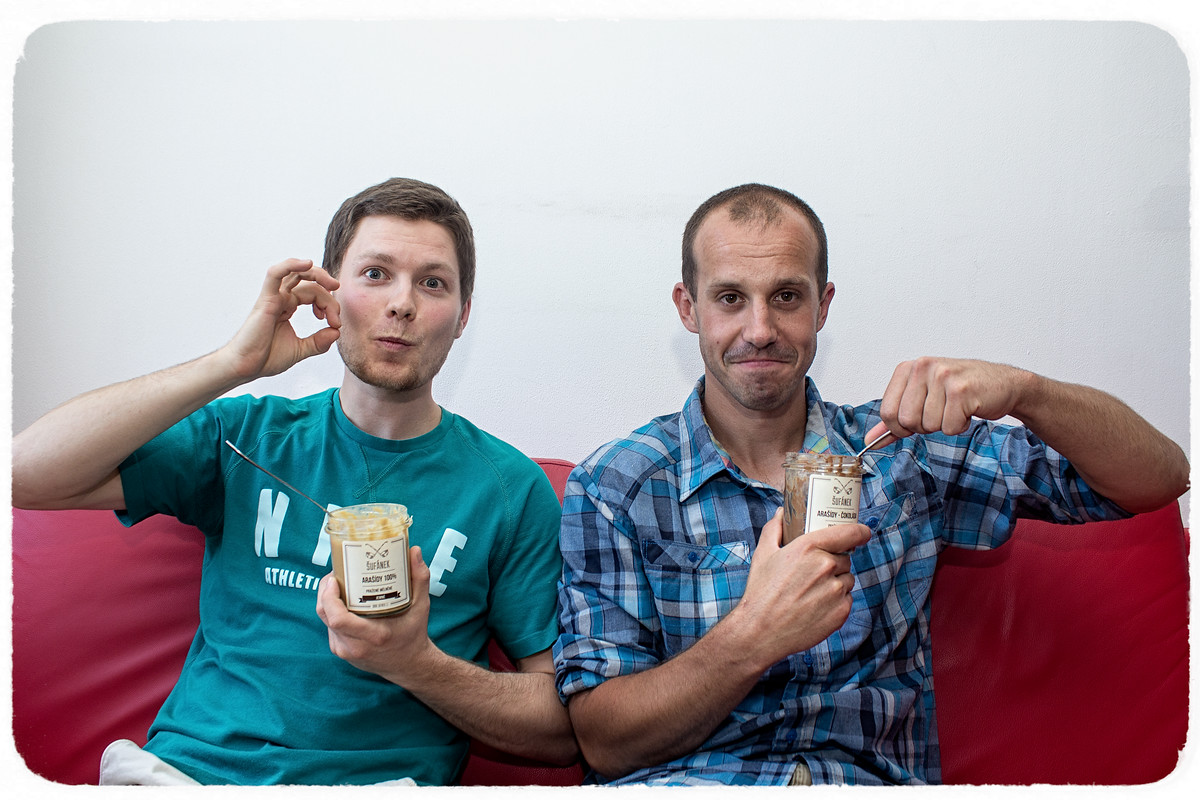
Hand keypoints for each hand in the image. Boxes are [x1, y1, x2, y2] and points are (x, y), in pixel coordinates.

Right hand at [220, 259, 341, 381]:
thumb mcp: (300, 350)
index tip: (335, 325)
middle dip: (329, 292)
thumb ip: (319, 342)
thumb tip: (336, 332)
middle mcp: (281, 298)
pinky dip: (291, 265)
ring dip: (318, 274)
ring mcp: (273, 297)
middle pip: (310, 282)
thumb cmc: (266, 358)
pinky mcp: (266, 300)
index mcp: (288, 306)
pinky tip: (308, 263)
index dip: (330, 305)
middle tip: (336, 313)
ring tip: (333, 285)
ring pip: (297, 273)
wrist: (245, 367)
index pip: (315, 294)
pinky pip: (275, 274)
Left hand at [316, 545, 436, 684]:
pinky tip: (339, 599)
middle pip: (326, 615)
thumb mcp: (422, 606)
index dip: (329, 597)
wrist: (409, 666)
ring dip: (326, 600)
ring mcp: (345, 651)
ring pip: (324, 620)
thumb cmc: (414, 634)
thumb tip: (414, 552)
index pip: (338, 619)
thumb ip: (420, 578)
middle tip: (335, 574)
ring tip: (337, 583)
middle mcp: (355, 647)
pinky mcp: (340, 651)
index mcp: (373, 636)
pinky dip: (331, 611)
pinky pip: (329, 627)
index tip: (334, 579)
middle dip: (325, 591)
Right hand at [732, 509, 869, 664]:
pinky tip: (816, 606)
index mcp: (809, 547)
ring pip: (847, 579)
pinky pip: (847, 599)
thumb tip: (781, 513)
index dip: (860, 532)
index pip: (849, 533)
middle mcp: (826, 566)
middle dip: (833, 563)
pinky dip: (836, 601)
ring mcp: (835, 590)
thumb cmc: (761, 591)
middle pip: (844, 558)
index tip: (862, 533)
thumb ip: (775, 529)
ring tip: (812, 592)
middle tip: (813, 574)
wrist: (761, 630)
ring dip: (836, 582)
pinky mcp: (841, 612)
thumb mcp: (763, 554)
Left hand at [876, 357, 1028, 440]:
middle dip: (924, 426)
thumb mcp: (923, 398)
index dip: (900, 426)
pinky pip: (949, 427)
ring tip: (956, 408)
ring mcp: (942, 376)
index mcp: (908, 368)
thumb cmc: (961, 390)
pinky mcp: (962, 390)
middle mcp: (923, 367)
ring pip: (928, 425)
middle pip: (906, 420)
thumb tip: (871, 439)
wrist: (1003, 384)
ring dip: (944, 425)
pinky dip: (959, 426)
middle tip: (940, 413)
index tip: (914, 422)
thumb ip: (895, 418)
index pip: (887, 411)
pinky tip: (967, 410)